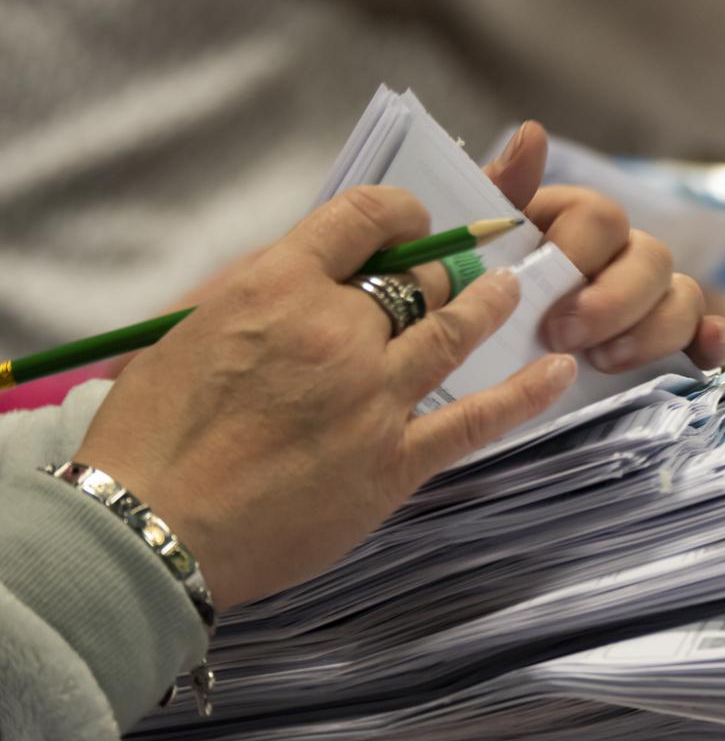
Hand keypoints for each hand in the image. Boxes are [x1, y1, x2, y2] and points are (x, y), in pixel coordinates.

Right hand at [71, 187, 577, 608]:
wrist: (151, 528)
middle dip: (438, 270)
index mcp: (275, 287)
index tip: (411, 221)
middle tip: (455, 272)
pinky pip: (477, 417)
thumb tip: (306, 271)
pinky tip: (557, 370)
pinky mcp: (394, 460)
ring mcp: (372, 396)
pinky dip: (525, 392)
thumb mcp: (186, 332)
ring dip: (490, 305)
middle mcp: (334, 331)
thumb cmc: (151, 435)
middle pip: (417, 277)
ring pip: (455, 330)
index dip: (399, 212)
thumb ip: (255, 294)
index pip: (363, 217)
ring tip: (513, 291)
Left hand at [482, 123, 724, 371]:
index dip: (579, 257)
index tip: (542, 304)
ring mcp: (652, 298)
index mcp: (576, 222)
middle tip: (564, 337)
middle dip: (613, 302)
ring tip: (602, 363)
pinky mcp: (671, 340)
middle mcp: (622, 253)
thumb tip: (533, 133)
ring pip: (684, 297)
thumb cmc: (480, 291)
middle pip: (653, 258)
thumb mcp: (475, 241)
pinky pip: (706, 333)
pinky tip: (705, 351)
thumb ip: (501, 191)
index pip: (602, 218)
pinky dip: (713, 341)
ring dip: (652, 331)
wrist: (485, 347)